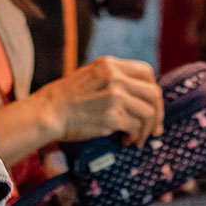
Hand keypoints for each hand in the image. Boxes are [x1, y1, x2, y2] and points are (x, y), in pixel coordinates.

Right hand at [43, 56, 163, 146]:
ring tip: (137, 138)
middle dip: (157, 113)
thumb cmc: (66, 99)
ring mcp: (114, 95)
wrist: (48, 112)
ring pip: (149, 112)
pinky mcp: (112, 116)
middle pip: (153, 93)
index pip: (146, 72)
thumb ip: (113, 79)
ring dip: (148, 129)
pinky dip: (136, 136)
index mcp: (109, 65)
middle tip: (154, 128)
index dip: (152, 90)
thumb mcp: (90, 76)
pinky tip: (126, 141)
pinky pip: (136, 127)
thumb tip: (139, 95)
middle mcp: (114, 76)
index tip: (151, 106)